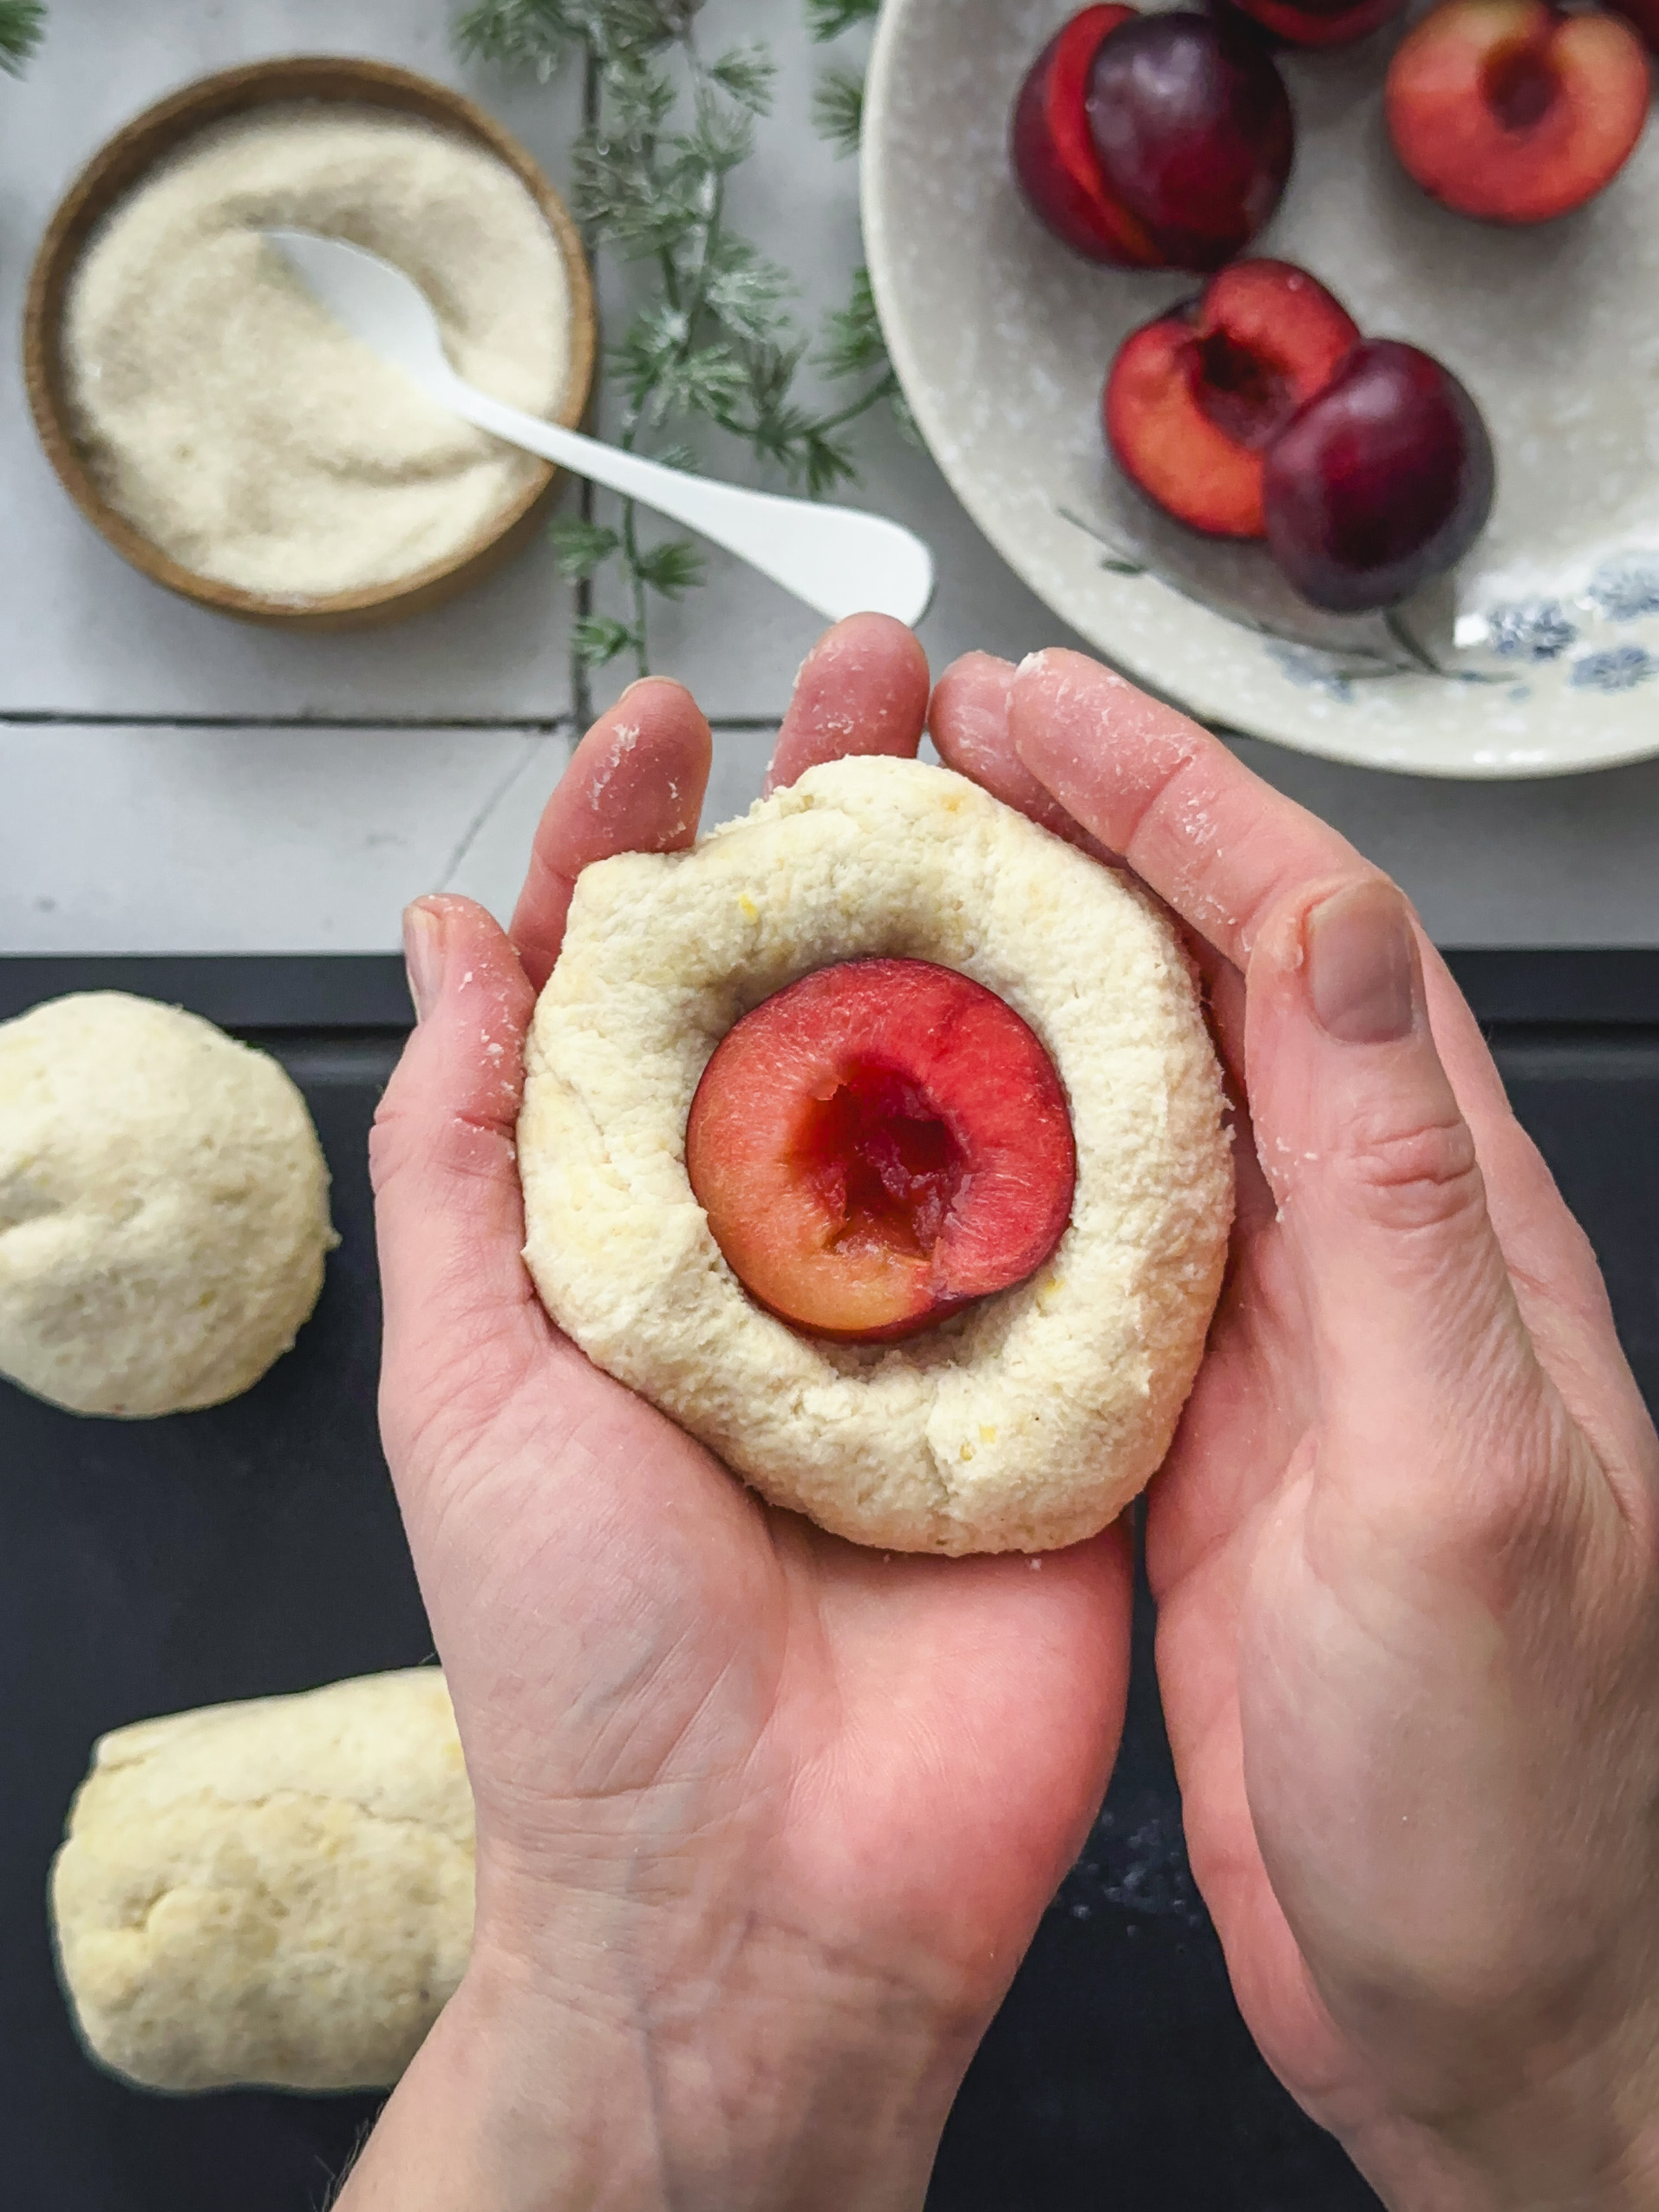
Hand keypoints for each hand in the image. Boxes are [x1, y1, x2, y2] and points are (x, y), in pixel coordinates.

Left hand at [338, 619, 1134, 2211]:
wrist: (762, 1889)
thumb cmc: (582, 1654)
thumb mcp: (465, 1372)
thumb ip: (460, 1148)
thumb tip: (454, 938)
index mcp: (647, 1225)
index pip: (648, 983)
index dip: (650, 836)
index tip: (662, 722)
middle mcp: (802, 1239)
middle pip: (835, 981)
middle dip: (852, 812)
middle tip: (877, 666)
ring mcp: (951, 1298)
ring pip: (982, 1053)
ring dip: (997, 898)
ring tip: (1014, 749)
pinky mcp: (1078, 1372)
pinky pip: (1116, 1196)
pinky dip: (1126, 1066)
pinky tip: (1134, 932)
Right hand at [928, 648, 1658, 2210]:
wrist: (1505, 2013)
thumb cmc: (1527, 1797)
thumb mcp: (1469, 1484)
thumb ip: (1408, 1202)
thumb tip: (1339, 928)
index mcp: (1446, 1233)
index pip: (1305, 939)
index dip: (1165, 797)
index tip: (1029, 709)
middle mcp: (1362, 1259)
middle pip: (1212, 980)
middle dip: (1079, 834)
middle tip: (935, 745)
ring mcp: (1271, 1344)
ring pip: (1137, 1091)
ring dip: (1023, 967)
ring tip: (898, 883)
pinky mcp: (1191, 1438)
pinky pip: (1084, 1241)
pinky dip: (995, 1145)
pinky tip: (910, 1117)